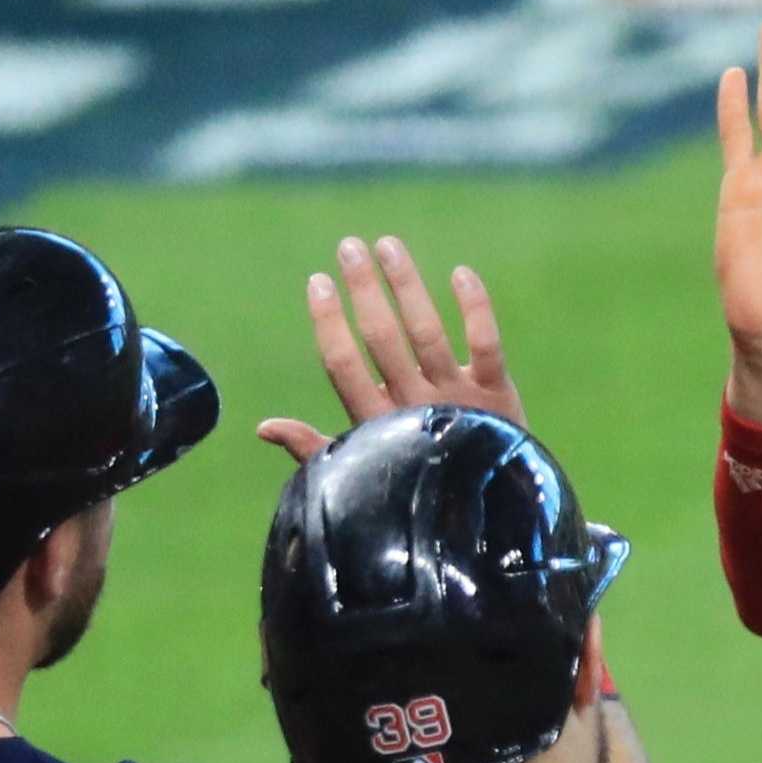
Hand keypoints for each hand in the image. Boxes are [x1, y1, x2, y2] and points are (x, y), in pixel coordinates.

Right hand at [258, 235, 520, 462]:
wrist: (490, 516)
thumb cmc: (415, 486)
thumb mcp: (362, 471)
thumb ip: (315, 447)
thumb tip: (263, 428)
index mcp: (376, 424)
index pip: (343, 366)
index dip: (328, 322)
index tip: (317, 282)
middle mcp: (416, 406)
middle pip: (383, 339)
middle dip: (364, 290)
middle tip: (349, 248)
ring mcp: (459, 398)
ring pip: (428, 333)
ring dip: (406, 285)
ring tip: (387, 246)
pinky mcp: (498, 394)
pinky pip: (486, 343)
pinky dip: (475, 308)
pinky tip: (460, 273)